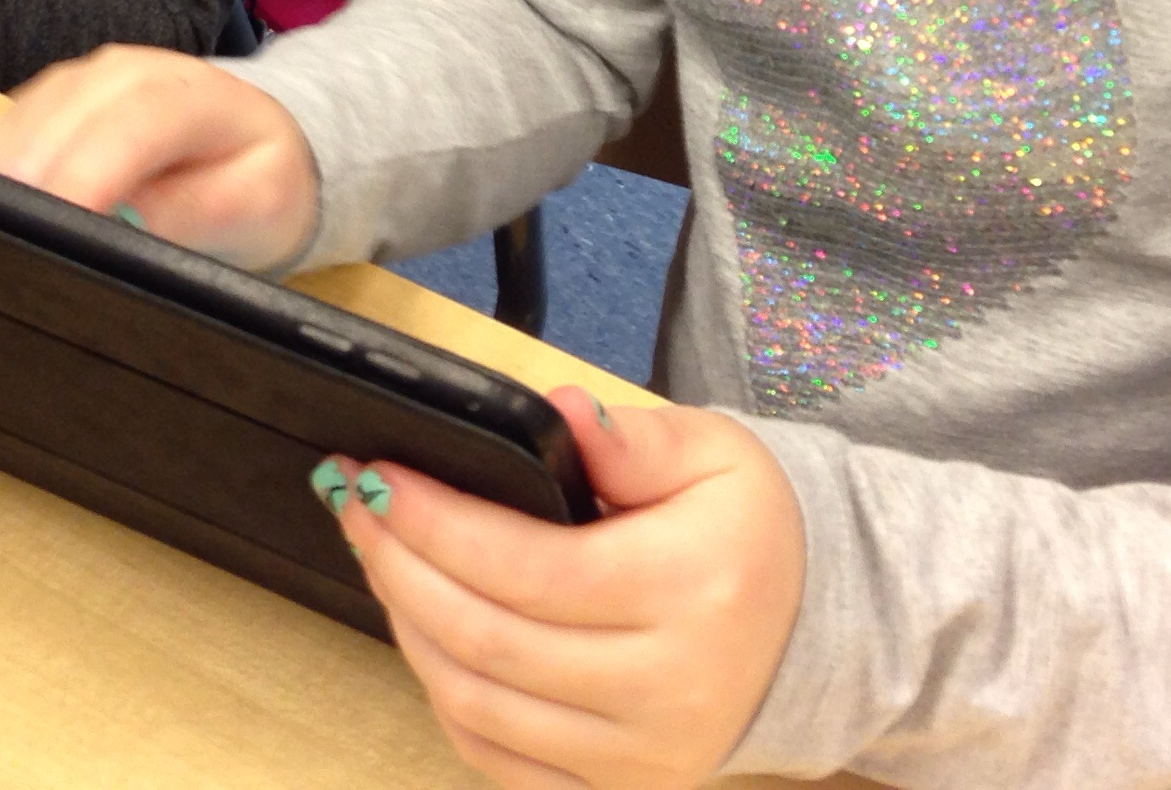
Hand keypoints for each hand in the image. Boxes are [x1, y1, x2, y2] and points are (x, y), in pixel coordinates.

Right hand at [0, 45, 320, 272]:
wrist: (254, 139)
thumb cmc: (258, 176)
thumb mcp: (256, 202)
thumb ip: (197, 210)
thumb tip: (126, 227)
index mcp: (190, 91)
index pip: (134, 122)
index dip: (90, 172)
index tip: (59, 225)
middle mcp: (126, 70)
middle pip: (63, 114)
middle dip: (30, 176)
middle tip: (1, 242)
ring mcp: (81, 79)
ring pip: (26, 118)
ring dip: (2, 172)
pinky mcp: (48, 100)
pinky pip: (9, 127)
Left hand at [318, 388, 804, 789]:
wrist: (815, 628)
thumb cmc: (752, 533)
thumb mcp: (715, 455)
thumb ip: (634, 436)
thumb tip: (559, 414)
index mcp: (693, 590)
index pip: (527, 567)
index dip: (434, 523)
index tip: (376, 474)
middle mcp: (668, 687)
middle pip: (488, 641)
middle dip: (400, 567)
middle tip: (355, 504)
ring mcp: (642, 756)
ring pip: (479, 708)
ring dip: (409, 630)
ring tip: (382, 560)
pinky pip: (500, 761)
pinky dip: (446, 698)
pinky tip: (425, 634)